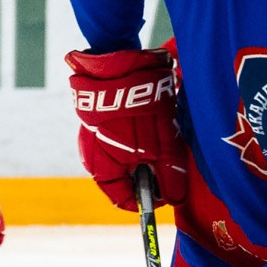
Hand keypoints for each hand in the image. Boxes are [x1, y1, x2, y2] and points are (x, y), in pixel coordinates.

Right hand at [67, 46, 188, 210]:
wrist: (118, 65)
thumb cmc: (139, 111)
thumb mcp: (162, 149)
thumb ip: (169, 177)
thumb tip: (174, 198)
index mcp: (102, 170)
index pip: (123, 200)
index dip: (148, 201)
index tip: (168, 195)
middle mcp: (93, 156)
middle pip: (125, 178)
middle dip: (150, 175)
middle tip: (171, 164)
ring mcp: (95, 136)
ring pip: (126, 157)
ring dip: (147, 155)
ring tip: (164, 139)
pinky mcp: (102, 119)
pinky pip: (122, 138)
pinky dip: (139, 138)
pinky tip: (153, 123)